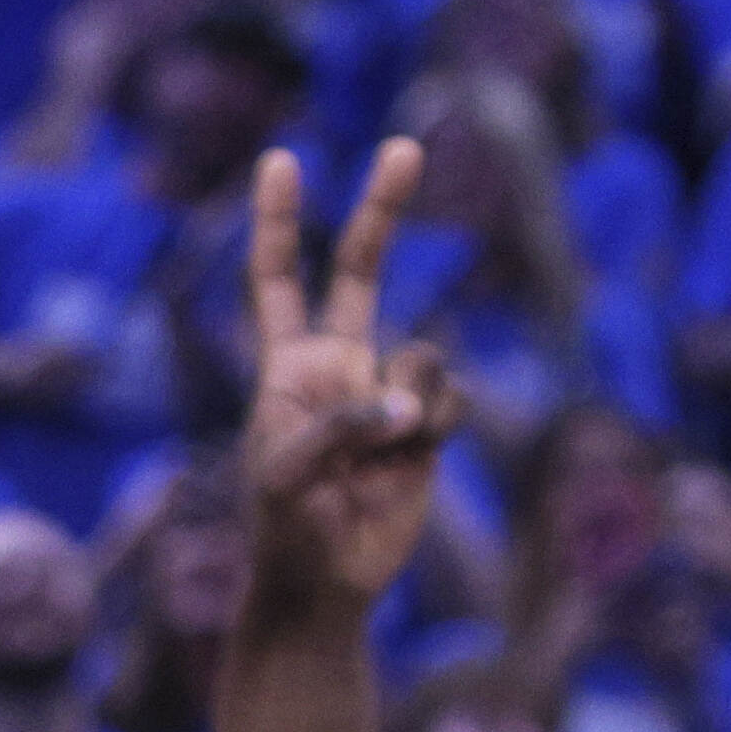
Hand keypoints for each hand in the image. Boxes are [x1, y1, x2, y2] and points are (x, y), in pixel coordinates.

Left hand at [234, 140, 458, 630]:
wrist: (327, 586)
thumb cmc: (283, 529)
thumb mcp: (288, 476)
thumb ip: (342, 427)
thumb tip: (409, 405)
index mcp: (286, 366)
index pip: (278, 278)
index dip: (281, 220)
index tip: (283, 160)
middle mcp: (338, 365)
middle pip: (360, 270)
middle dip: (383, 209)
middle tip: (405, 145)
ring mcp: (387, 394)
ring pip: (424, 355)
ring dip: (411, 403)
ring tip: (384, 456)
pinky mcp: (428, 429)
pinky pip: (453, 400)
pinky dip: (439, 428)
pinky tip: (413, 463)